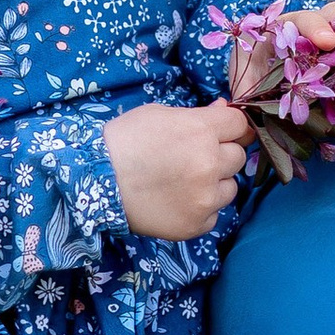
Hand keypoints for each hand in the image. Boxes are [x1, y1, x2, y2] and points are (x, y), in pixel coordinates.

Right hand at [105, 97, 251, 238]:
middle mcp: (210, 164)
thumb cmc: (124, 141)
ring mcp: (205, 198)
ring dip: (215, 183)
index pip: (240, 124)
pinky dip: (201, 208)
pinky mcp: (196, 224)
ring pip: (230, 187)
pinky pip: (214, 214)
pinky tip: (177, 201)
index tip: (222, 132)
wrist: (94, 182)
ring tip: (184, 182)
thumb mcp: (158, 114)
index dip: (230, 126)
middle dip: (221, 154)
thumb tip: (222, 110)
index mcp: (202, 131)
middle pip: (238, 156)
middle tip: (193, 157)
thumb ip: (197, 115)